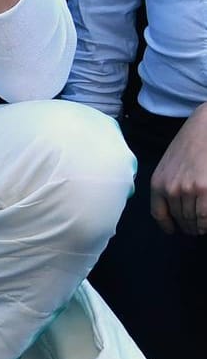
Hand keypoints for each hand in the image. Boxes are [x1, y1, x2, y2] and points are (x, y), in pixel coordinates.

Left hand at [150, 106, 206, 234]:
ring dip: (198, 226)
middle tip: (193, 229)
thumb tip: (173, 206)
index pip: (158, 214)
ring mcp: (189, 190)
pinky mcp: (206, 189)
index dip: (167, 225)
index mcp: (157, 183)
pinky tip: (206, 223)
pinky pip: (205, 216)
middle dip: (187, 226)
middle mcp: (171, 189)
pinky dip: (206, 222)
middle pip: (179, 218)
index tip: (173, 230)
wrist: (205, 129)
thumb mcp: (168, 166)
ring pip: (193, 219)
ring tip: (201, 227)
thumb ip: (168, 185)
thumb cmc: (188, 146)